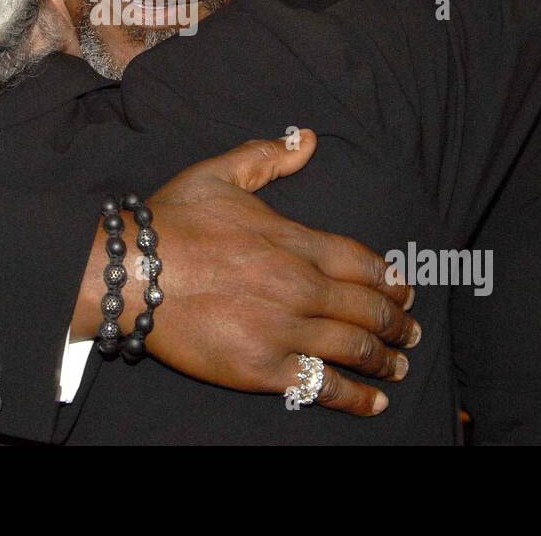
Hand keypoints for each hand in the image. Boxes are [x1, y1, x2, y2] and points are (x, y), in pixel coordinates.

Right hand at [78, 130, 419, 417]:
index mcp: (294, 241)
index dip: (389, 278)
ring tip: (398, 364)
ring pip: (354, 347)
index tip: (405, 289)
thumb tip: (306, 139)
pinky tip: (375, 401)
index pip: (361, 261)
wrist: (131, 274)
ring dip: (384, 358)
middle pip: (367, 308)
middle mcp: (299, 287)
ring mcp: (284, 330)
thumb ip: (266, 157)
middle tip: (410, 331)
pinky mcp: (262, 369)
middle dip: (396, 321)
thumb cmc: (171, 223)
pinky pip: (323, 386)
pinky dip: (356, 396)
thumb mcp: (218, 174)